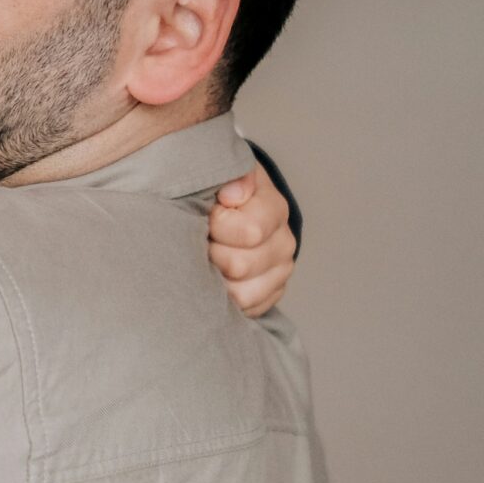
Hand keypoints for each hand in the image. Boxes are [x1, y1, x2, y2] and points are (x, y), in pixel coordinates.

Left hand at [208, 168, 295, 317]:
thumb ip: (229, 175)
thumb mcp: (221, 171)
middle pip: (241, 267)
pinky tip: (214, 278)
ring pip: (242, 296)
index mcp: (273, 209)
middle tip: (200, 240)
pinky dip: (223, 299)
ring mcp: (279, 271)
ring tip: (203, 260)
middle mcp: (283, 242)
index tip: (206, 216)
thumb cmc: (216, 190)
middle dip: (210, 254)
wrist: (221, 205)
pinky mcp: (269, 294)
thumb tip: (233, 195)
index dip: (217, 226)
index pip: (250, 231)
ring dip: (214, 280)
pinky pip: (246, 310)